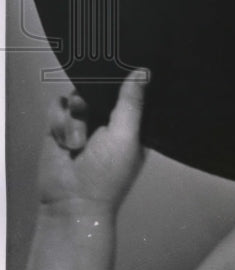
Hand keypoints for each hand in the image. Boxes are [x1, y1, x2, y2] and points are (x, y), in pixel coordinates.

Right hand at [39, 70, 148, 212]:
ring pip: (75, 96)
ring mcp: (83, 121)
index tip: (116, 67)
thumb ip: (131, 103)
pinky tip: (64, 142)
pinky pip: (57, 107)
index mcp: (132, 122)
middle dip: (92, 96)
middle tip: (88, 109)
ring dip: (75, 118)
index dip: (123, 79)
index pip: (129, 89)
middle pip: (99, 86)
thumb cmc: (107, 174)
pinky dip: (59, 122)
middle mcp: (107, 118)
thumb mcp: (126, 137)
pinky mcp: (60, 127)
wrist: (71, 202)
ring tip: (78, 142)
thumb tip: (143, 72)